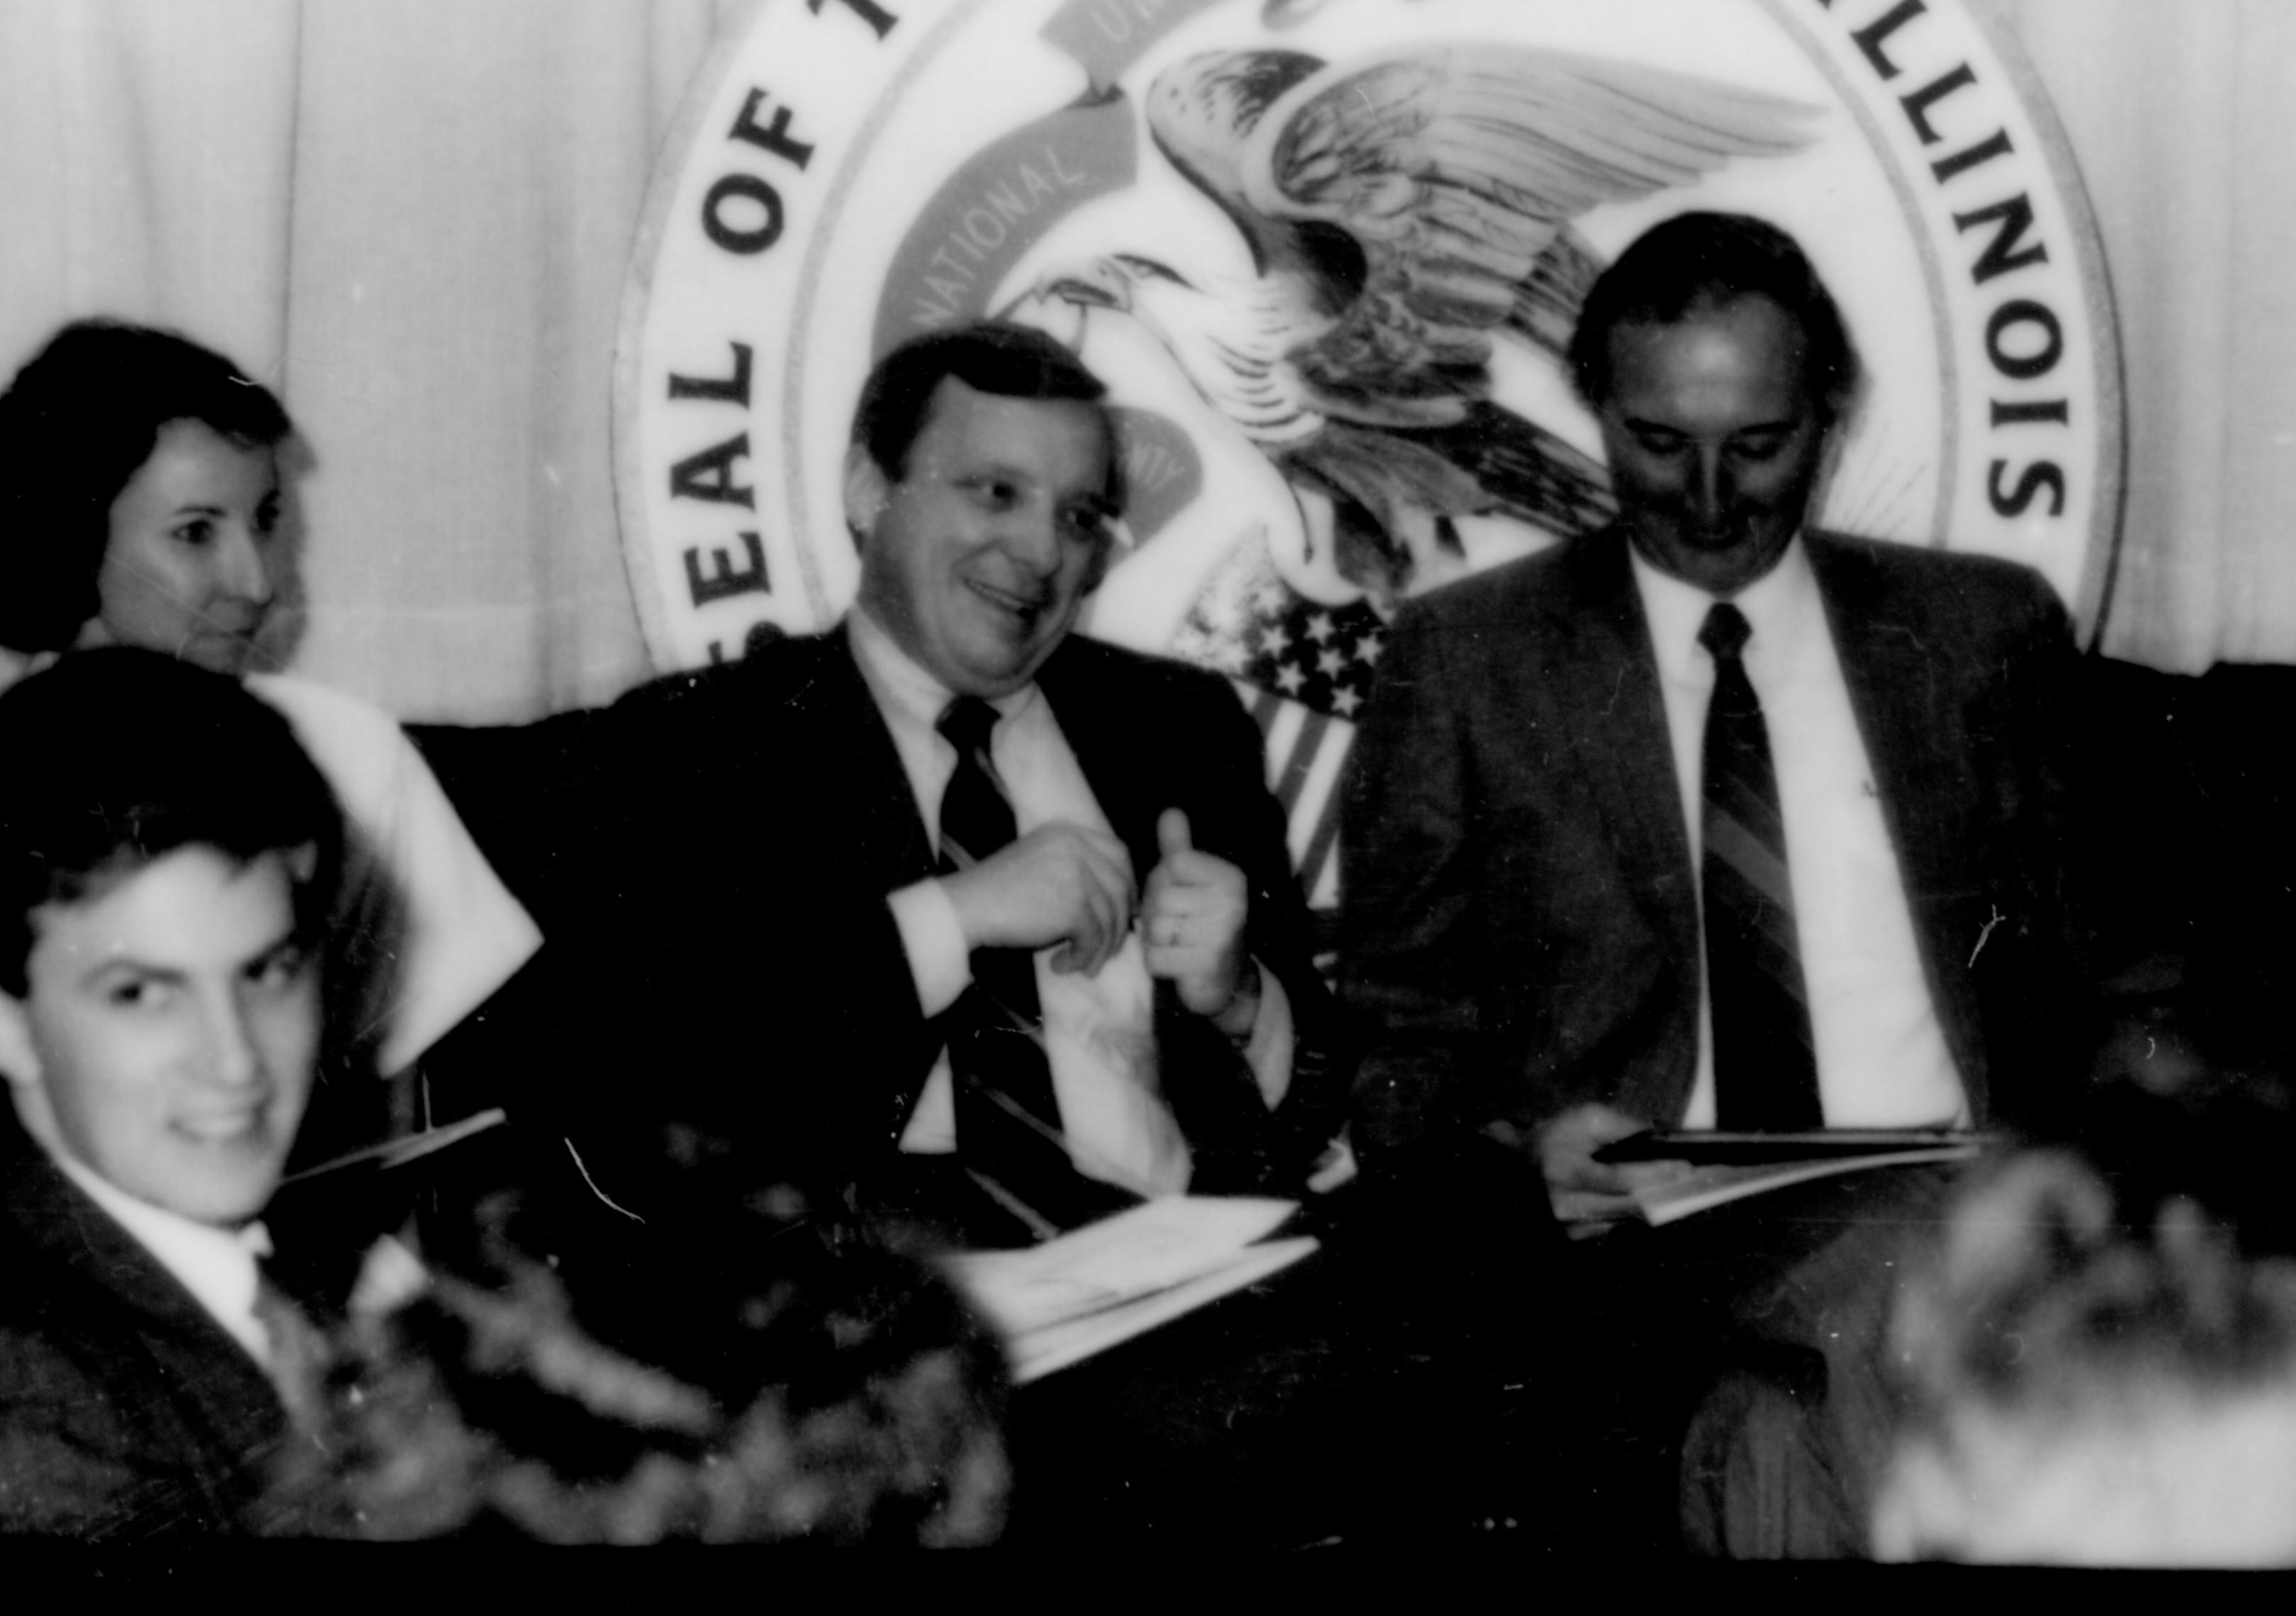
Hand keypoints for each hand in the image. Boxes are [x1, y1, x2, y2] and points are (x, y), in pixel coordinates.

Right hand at [941, 820, 1135, 975]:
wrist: (967, 906)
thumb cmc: (997, 893)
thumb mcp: (1039, 864)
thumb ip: (1074, 869)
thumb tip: (1117, 900)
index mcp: (1069, 833)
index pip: (1118, 852)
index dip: (1126, 882)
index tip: (1121, 909)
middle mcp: (1078, 847)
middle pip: (1121, 886)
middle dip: (1118, 922)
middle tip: (1106, 948)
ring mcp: (1079, 875)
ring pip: (1110, 918)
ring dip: (1099, 949)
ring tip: (1081, 965)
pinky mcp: (1075, 906)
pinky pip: (1094, 939)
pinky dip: (1082, 958)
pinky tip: (1060, 966)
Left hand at [1142, 808, 1252, 1028]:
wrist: (1227, 981)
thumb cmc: (1201, 925)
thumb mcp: (1192, 883)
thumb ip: (1179, 849)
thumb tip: (1170, 811)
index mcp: (1229, 877)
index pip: (1172, 864)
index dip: (1162, 883)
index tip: (1179, 898)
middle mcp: (1231, 903)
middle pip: (1160, 899)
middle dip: (1157, 916)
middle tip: (1178, 928)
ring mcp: (1221, 935)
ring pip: (1155, 929)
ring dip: (1156, 942)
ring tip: (1178, 946)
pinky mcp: (1206, 966)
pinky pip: (1155, 958)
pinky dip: (1158, 964)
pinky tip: (1178, 965)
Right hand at [1534, 1102, 1692, 1238]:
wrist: (1519, 1165)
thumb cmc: (1556, 1137)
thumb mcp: (1585, 1119)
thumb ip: (1622, 1126)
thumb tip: (1660, 1139)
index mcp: (1565, 1173)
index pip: (1621, 1179)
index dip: (1656, 1174)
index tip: (1685, 1168)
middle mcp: (1566, 1206)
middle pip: (1630, 1207)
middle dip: (1665, 1193)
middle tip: (1693, 1182)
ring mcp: (1569, 1228)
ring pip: (1627, 1220)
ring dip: (1654, 1205)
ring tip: (1676, 1189)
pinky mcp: (1575, 1237)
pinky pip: (1617, 1226)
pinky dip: (1634, 1213)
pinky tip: (1648, 1199)